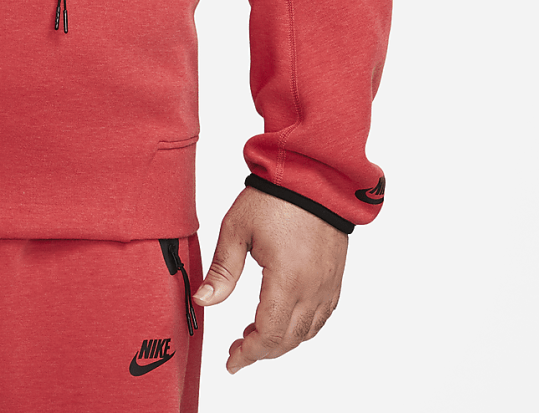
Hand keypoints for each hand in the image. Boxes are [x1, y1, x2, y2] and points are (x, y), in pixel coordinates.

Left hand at [190, 186, 346, 373]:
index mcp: (286, 280)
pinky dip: (301, 328)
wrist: (315, 176)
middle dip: (261, 351)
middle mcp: (312, 289)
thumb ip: (222, 270)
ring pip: (306, 332)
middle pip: (288, 340)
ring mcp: (327, 285)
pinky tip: (284, 320)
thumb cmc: (275, 197)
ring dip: (281, 342)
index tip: (232, 362)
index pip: (269, 334)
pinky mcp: (335, 278)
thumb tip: (203, 301)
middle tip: (237, 351)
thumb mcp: (237, 229)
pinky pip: (322, 317)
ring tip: (254, 336)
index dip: (248, 353)